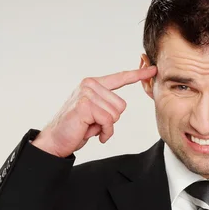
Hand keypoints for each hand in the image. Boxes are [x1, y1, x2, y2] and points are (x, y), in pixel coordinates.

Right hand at [32, 66, 156, 157]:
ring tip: (89, 127)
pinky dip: (104, 132)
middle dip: (111, 120)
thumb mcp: (95, 113)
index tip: (153, 69)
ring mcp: (87, 94)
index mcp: (93, 84)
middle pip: (121, 105)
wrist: (55, 140)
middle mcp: (90, 85)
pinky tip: (90, 133)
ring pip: (116, 114)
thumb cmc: (76, 128)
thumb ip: (107, 105)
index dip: (138, 74)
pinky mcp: (85, 105)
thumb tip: (120, 107)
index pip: (120, 77)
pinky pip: (109, 121)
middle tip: (92, 123)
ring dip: (105, 127)